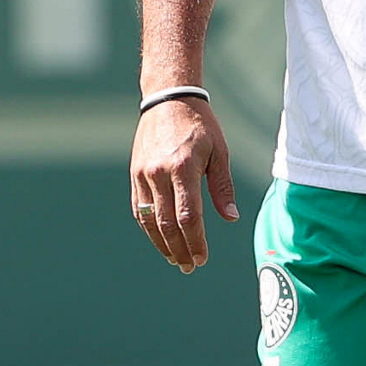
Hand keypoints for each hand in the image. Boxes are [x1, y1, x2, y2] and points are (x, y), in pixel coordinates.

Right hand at [130, 98, 238, 272]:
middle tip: (190, 266)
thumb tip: (231, 218)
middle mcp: (159, 173)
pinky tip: (160, 239)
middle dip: (179, 249)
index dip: (195, 241)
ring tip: (176, 259)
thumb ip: (222, 186)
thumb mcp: (219, 151)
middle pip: (166, 223)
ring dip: (162, 244)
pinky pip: (139, 209)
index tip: (203, 258)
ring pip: (149, 221)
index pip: (188, 215)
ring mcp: (143, 175)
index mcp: (183, 166)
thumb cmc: (200, 124)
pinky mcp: (135, 175)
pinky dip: (148, 228)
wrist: (168, 99)